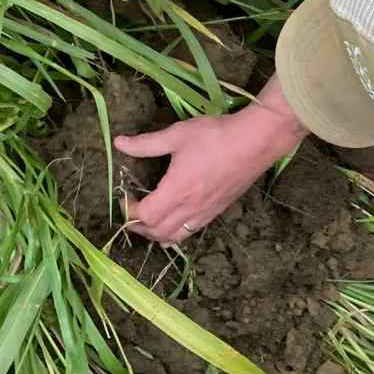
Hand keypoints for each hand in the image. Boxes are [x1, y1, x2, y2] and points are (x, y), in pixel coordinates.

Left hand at [120, 76, 306, 243]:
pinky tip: (171, 223)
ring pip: (174, 237)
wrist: (255, 143)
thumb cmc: (215, 136)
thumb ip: (146, 143)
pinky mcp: (216, 212)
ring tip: (147, 222)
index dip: (129, 211)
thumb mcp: (177, 135)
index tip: (123, 198)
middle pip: (157, 232)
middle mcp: (190, 208)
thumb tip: (119, 143)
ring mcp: (205, 213)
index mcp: (177, 190)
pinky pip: (189, 233)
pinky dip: (174, 234)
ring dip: (156, 234)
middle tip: (130, 212)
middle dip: (138, 226)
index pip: (145, 215)